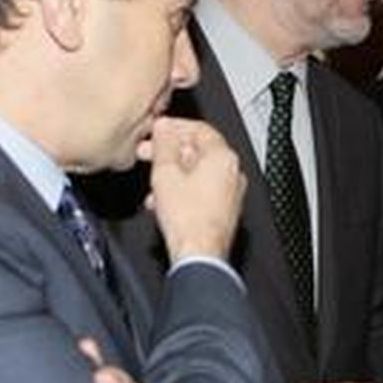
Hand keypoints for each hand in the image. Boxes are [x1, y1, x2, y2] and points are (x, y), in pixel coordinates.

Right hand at [139, 117, 244, 261]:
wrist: (198, 254)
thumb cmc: (187, 219)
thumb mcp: (165, 173)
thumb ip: (164, 145)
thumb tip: (164, 129)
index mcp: (223, 157)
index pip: (200, 129)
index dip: (174, 127)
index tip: (157, 131)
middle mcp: (233, 173)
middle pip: (199, 151)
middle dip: (170, 152)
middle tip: (149, 153)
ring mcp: (232, 193)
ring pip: (199, 173)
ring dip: (173, 173)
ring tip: (152, 181)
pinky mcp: (225, 210)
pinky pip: (202, 191)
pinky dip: (182, 190)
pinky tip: (162, 201)